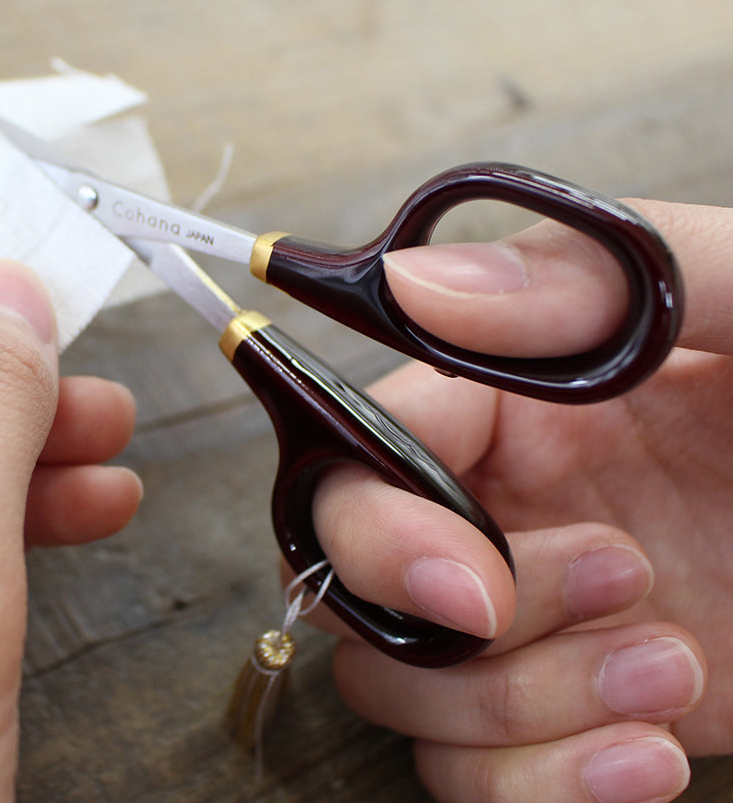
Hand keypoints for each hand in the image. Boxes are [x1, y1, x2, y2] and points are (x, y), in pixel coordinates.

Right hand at [308, 199, 732, 801]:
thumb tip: (415, 283)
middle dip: (460, 635)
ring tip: (673, 663)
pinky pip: (479, 770)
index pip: (358, 457)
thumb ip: (588, 278)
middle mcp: (500, 502)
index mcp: (508, 397)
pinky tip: (650, 753)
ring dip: (519, 711)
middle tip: (616, 587)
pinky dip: (538, 787)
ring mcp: (534, 610)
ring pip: (411, 691)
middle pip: (356, 588)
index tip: (474, 588)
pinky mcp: (574, 702)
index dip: (379, 532)